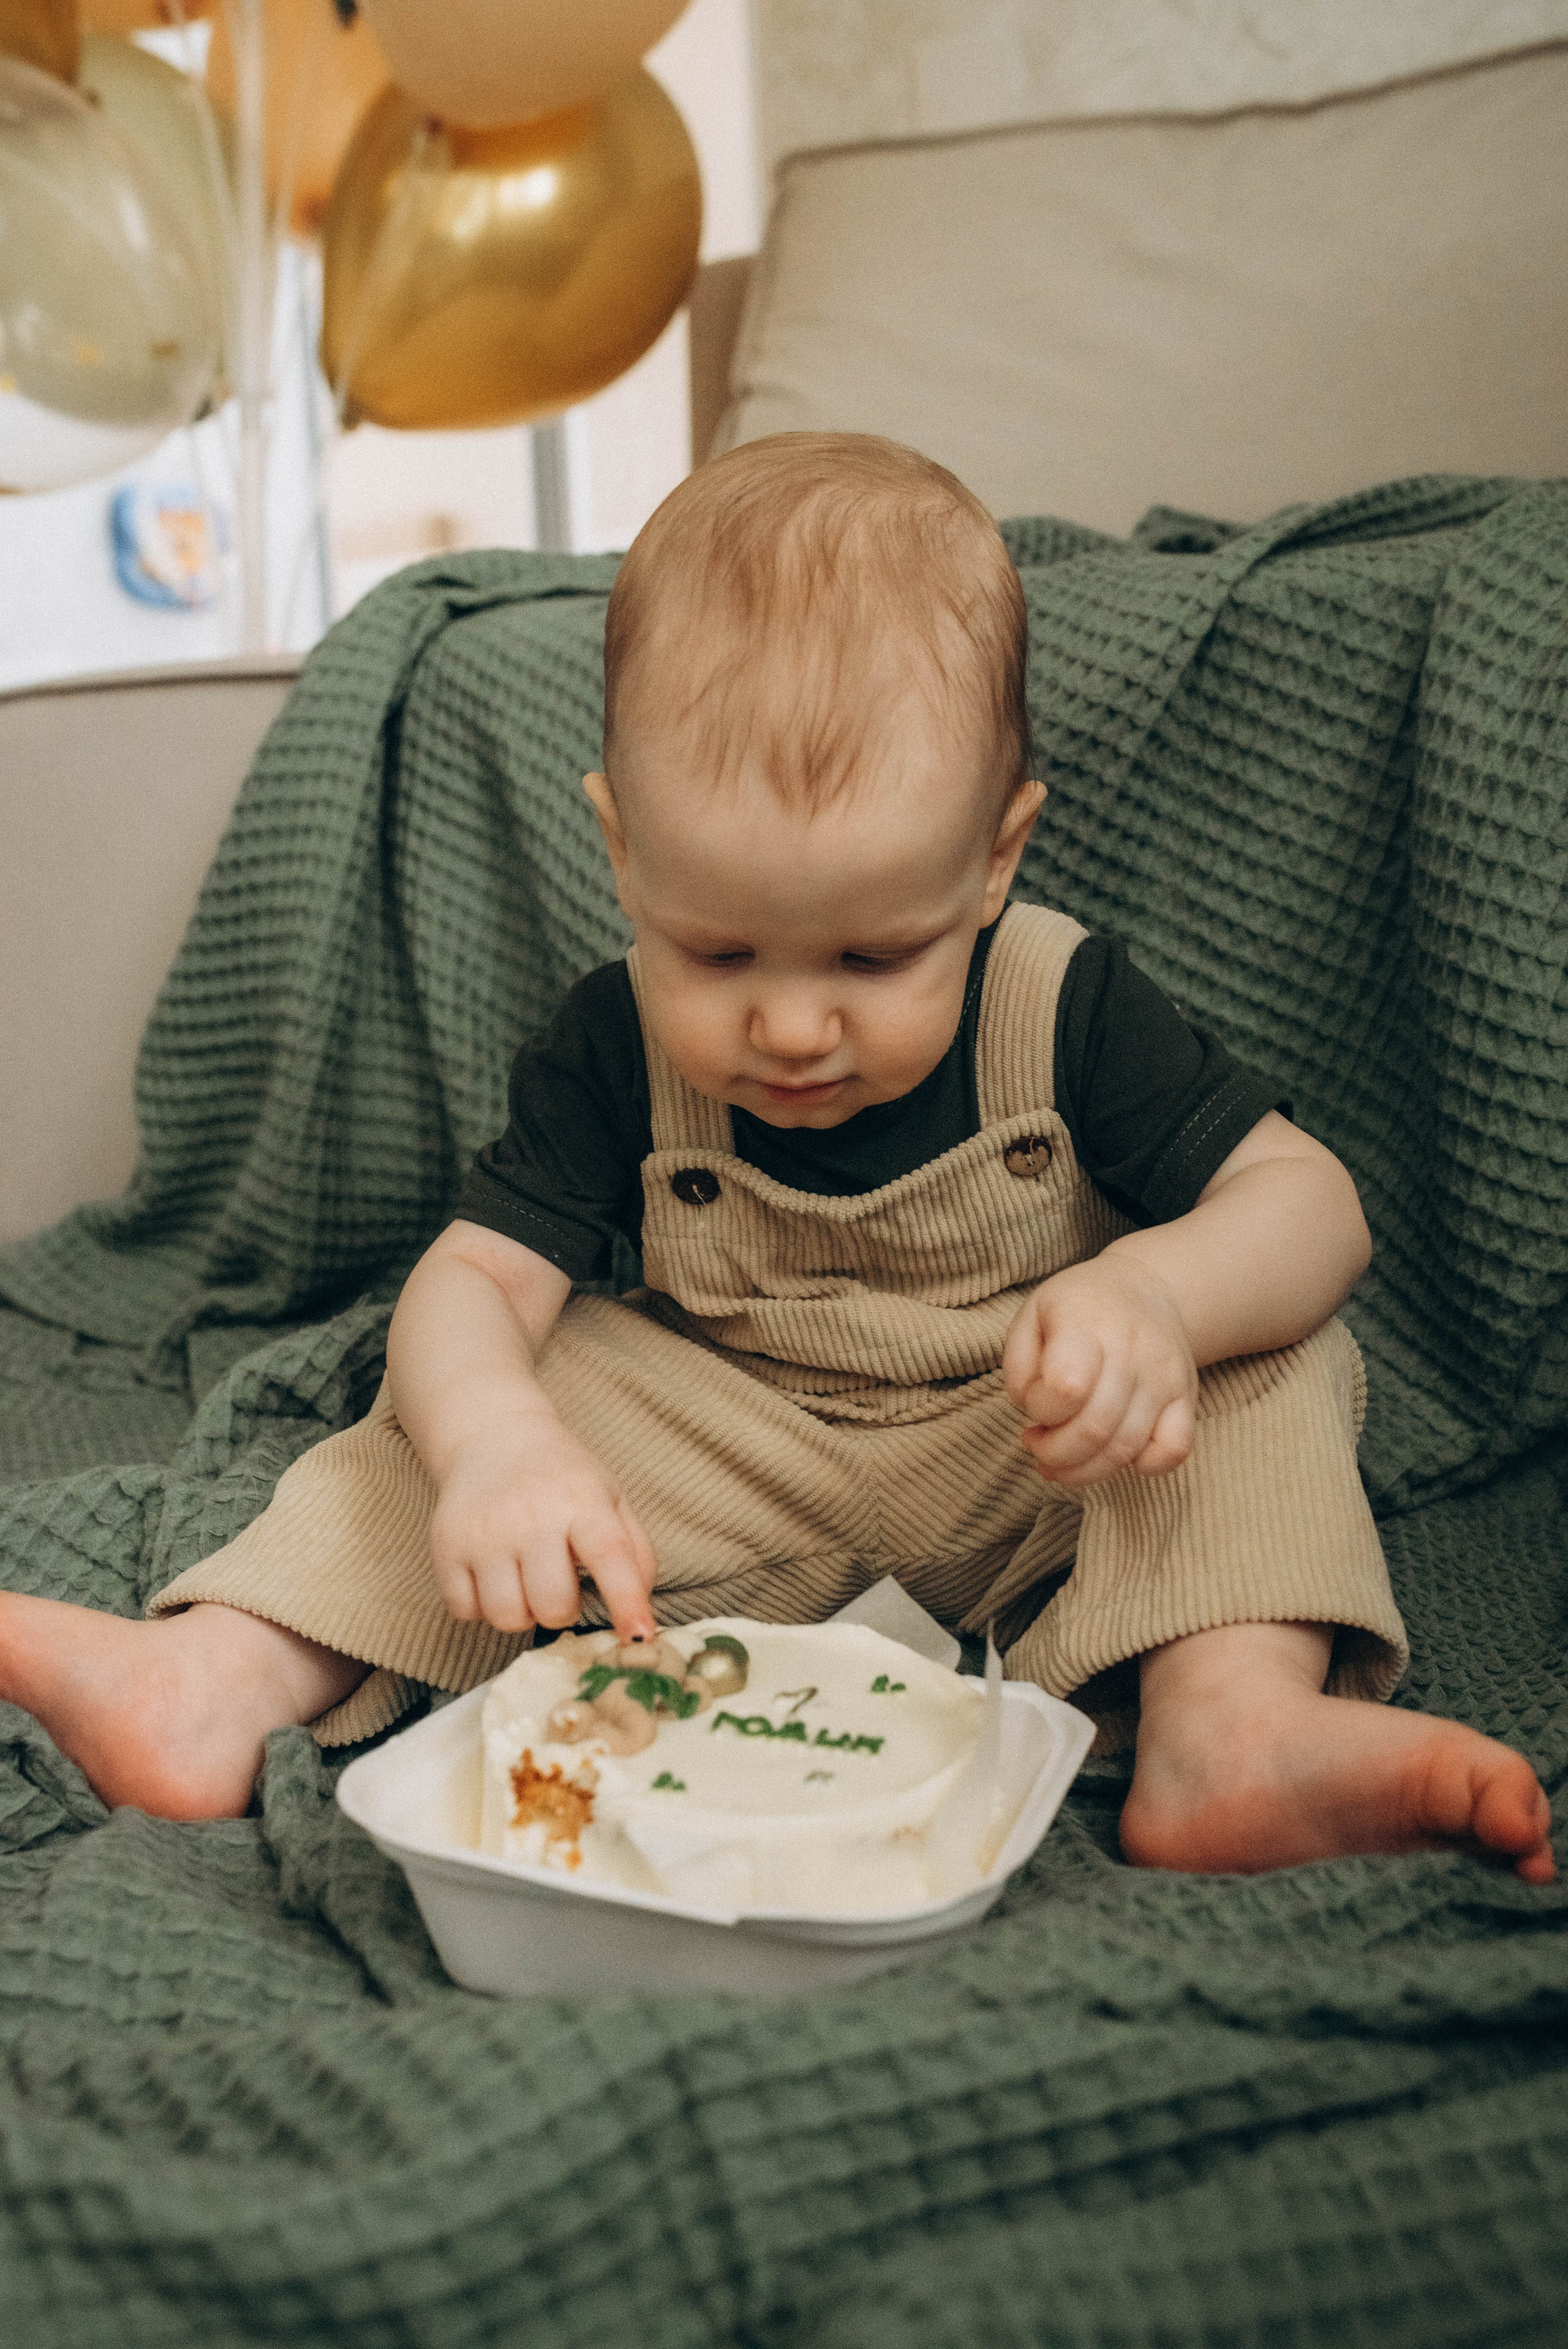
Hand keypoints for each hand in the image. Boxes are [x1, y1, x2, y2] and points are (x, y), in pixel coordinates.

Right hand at [429, 1413, 656, 1639]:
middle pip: (553, 1605)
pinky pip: (465, 1610)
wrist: (495, 1438)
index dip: (626, 1603)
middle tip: (560, 1585)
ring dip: (522, 1612)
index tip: (638, 1637)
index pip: (609, 1556)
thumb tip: (640, 1619)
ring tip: (526, 1582)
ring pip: (507, 1616)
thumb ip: (635, 1554)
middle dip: (563, 1610)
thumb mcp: (611, 1498)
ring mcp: (484, 1532)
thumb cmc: (562, 1479)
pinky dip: (481, 1607)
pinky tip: (492, 1577)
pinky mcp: (446, 1546)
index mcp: (582, 1501)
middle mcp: (531, 1516)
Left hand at [1002, 1255, 1197, 1485]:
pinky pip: (1174, 1452)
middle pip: (1094, 1429)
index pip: (1067, 1388)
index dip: (1041, 1410)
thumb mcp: (1030, 1316)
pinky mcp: (1187, 1397)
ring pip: (1126, 1449)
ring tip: (1062, 1456)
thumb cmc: (1076, 1307)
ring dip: (1084, 1470)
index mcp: (1087, 1323)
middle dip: (1054, 1453)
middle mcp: (1133, 1350)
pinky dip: (1144, 1467)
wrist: (1142, 1288)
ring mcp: (1165, 1377)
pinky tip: (1114, 1453)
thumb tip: (1032, 1410)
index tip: (1032, 1406)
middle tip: (1038, 1444)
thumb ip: (1019, 1365)